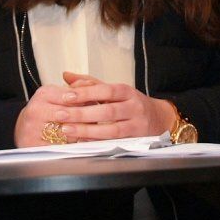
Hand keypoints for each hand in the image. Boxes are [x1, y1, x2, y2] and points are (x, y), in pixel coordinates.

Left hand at [13, 72, 173, 146]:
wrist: (159, 119)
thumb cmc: (130, 103)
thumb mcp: (114, 90)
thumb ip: (90, 83)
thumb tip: (66, 75)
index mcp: (126, 92)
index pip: (106, 90)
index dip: (86, 93)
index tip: (66, 95)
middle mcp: (134, 107)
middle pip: (107, 111)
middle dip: (82, 114)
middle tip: (60, 114)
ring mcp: (136, 125)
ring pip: (111, 130)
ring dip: (87, 131)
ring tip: (67, 130)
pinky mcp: (136, 141)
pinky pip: (114, 143)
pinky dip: (97, 143)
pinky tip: (81, 141)